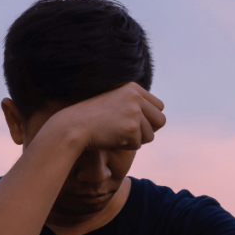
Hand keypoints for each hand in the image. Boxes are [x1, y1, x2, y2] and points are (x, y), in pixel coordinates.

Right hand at [47, 82, 165, 150]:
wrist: (73, 126)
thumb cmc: (92, 118)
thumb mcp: (115, 104)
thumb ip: (134, 106)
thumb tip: (159, 119)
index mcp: (133, 88)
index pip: (159, 106)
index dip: (150, 119)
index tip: (137, 124)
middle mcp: (136, 97)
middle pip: (161, 120)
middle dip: (149, 131)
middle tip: (131, 134)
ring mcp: (135, 112)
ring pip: (150, 136)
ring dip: (136, 140)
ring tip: (116, 135)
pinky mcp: (132, 128)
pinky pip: (138, 145)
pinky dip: (126, 146)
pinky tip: (111, 139)